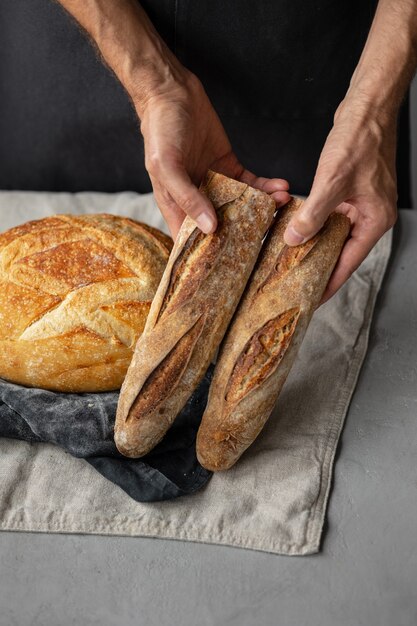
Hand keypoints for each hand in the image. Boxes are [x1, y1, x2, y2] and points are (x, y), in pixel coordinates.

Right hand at [139, 71, 289, 238]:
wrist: (173, 93)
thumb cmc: (161, 130)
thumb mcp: (167, 165)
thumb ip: (187, 197)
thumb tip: (209, 227)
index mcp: (176, 205)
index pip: (193, 238)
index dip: (211, 254)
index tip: (233, 265)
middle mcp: (197, 199)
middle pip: (224, 226)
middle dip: (248, 231)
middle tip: (272, 233)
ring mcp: (215, 184)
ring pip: (243, 205)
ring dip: (264, 207)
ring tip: (283, 202)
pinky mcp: (229, 167)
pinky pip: (251, 183)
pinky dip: (266, 187)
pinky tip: (281, 187)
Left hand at [283, 98, 397, 302]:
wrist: (367, 108)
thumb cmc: (360, 140)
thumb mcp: (333, 182)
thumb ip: (313, 215)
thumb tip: (294, 239)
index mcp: (375, 220)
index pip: (349, 262)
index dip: (330, 282)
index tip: (313, 298)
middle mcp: (371, 215)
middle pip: (343, 251)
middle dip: (320, 266)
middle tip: (298, 283)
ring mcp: (361, 203)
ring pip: (335, 234)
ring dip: (315, 244)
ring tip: (293, 262)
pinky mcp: (350, 192)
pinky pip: (331, 217)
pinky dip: (315, 224)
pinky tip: (297, 230)